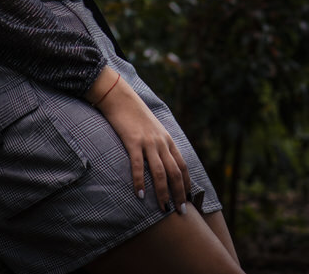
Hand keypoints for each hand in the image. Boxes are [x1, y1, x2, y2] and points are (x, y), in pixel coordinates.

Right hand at [92, 71, 191, 212]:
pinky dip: (140, 181)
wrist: (120, 98)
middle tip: (180, 211)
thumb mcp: (153, 128)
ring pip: (160, 172)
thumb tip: (162, 160)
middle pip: (175, 172)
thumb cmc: (135, 114)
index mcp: (167, 140)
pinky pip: (138, 165)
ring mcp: (148, 142)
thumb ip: (159, 143)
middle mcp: (161, 142)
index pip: (182, 165)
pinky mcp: (133, 142)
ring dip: (163, 192)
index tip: (188, 198)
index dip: (186, 183)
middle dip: (179, 193)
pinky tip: (140, 195)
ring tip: (163, 208)